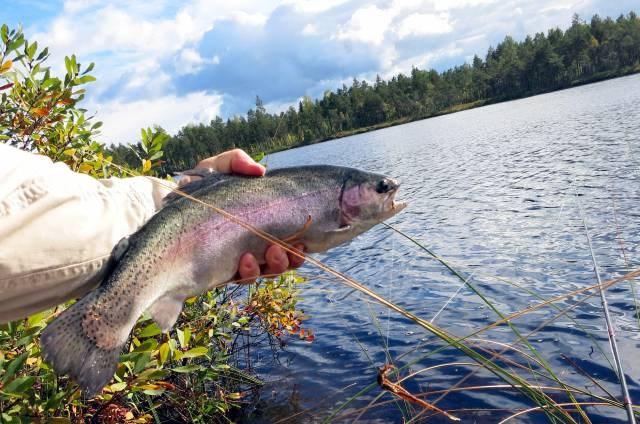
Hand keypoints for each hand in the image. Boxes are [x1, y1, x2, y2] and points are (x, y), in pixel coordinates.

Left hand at [179, 149, 305, 283]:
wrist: (155, 214)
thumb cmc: (190, 191)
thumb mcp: (213, 168)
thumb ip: (235, 160)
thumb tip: (260, 170)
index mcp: (256, 221)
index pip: (286, 234)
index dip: (299, 240)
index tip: (304, 237)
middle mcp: (250, 241)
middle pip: (283, 257)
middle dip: (292, 256)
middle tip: (292, 247)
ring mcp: (236, 259)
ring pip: (269, 271)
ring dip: (278, 264)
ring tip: (272, 252)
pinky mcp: (220, 274)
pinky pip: (244, 279)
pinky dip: (251, 271)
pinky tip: (246, 260)